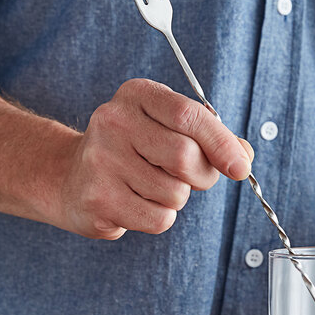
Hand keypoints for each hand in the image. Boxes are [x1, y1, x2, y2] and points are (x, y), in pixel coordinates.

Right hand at [57, 78, 252, 238]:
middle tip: (190, 177)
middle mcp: (113, 121)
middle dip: (201, 175)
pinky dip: (159, 217)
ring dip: (176, 198)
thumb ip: (210, 138)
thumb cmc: (134, 151)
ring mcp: (101, 160)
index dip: (222, 143)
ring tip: (150, 186)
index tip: (240, 167)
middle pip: (186, 157)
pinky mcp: (97, 199)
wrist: (70, 177)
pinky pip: (159, 219)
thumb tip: (243, 156)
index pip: (189, 115)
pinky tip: (136, 202)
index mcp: (137, 95)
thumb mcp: (168, 128)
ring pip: (175, 193)